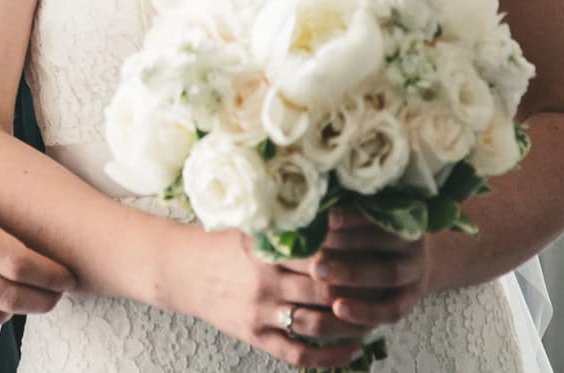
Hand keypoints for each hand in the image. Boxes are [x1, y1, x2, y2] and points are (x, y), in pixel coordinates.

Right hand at [165, 226, 372, 368]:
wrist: (180, 271)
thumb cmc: (220, 244)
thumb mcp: (249, 227)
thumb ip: (285, 223)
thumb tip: (330, 207)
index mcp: (266, 250)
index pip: (319, 254)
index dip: (350, 255)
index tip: (376, 253)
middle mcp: (265, 283)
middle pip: (324, 291)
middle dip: (357, 292)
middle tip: (383, 288)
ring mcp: (260, 313)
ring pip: (316, 325)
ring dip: (350, 325)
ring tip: (374, 319)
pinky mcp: (256, 336)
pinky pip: (299, 354)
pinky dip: (330, 357)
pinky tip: (352, 351)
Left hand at [311, 208, 432, 328]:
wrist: (410, 264)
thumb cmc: (372, 234)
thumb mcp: (364, 221)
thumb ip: (342, 213)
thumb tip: (305, 205)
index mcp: (399, 217)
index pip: (376, 213)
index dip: (351, 215)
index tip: (324, 216)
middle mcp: (411, 244)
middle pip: (381, 242)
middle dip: (345, 242)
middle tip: (313, 244)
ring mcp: (413, 274)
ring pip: (387, 273)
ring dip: (351, 274)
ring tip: (317, 272)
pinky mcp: (408, 302)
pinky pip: (390, 309)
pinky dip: (365, 311)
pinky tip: (338, 309)